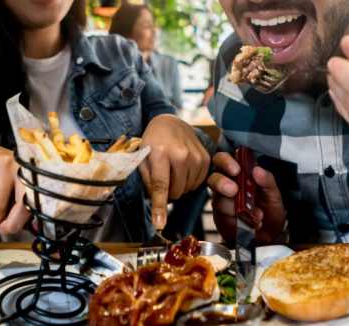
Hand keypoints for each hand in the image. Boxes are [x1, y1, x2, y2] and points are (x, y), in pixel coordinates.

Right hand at [0, 140, 29, 237]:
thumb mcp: (15, 188)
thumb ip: (24, 206)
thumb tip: (33, 228)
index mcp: (34, 172)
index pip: (41, 196)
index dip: (38, 214)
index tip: (34, 227)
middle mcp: (22, 165)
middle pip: (23, 201)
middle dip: (14, 222)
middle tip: (7, 229)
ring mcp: (4, 163)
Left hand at [139, 114, 210, 229]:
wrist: (170, 123)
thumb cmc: (153, 142)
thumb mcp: (142, 158)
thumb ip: (147, 180)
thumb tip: (157, 205)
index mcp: (160, 153)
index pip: (160, 186)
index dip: (160, 207)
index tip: (159, 224)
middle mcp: (181, 154)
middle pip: (176, 192)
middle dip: (168, 192)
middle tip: (162, 178)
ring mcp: (196, 156)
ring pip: (187, 189)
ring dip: (179, 186)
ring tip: (172, 170)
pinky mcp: (206, 158)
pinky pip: (198, 183)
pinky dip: (189, 181)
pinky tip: (183, 169)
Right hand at [207, 152, 286, 243]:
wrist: (270, 237)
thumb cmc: (270, 211)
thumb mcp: (274, 194)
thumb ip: (267, 181)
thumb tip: (257, 170)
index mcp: (239, 175)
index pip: (224, 160)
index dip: (226, 162)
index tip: (236, 169)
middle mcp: (227, 186)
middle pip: (213, 178)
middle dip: (221, 182)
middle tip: (234, 190)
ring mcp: (222, 203)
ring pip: (218, 200)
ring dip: (236, 207)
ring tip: (256, 214)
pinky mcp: (221, 220)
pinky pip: (224, 218)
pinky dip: (238, 221)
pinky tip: (251, 223)